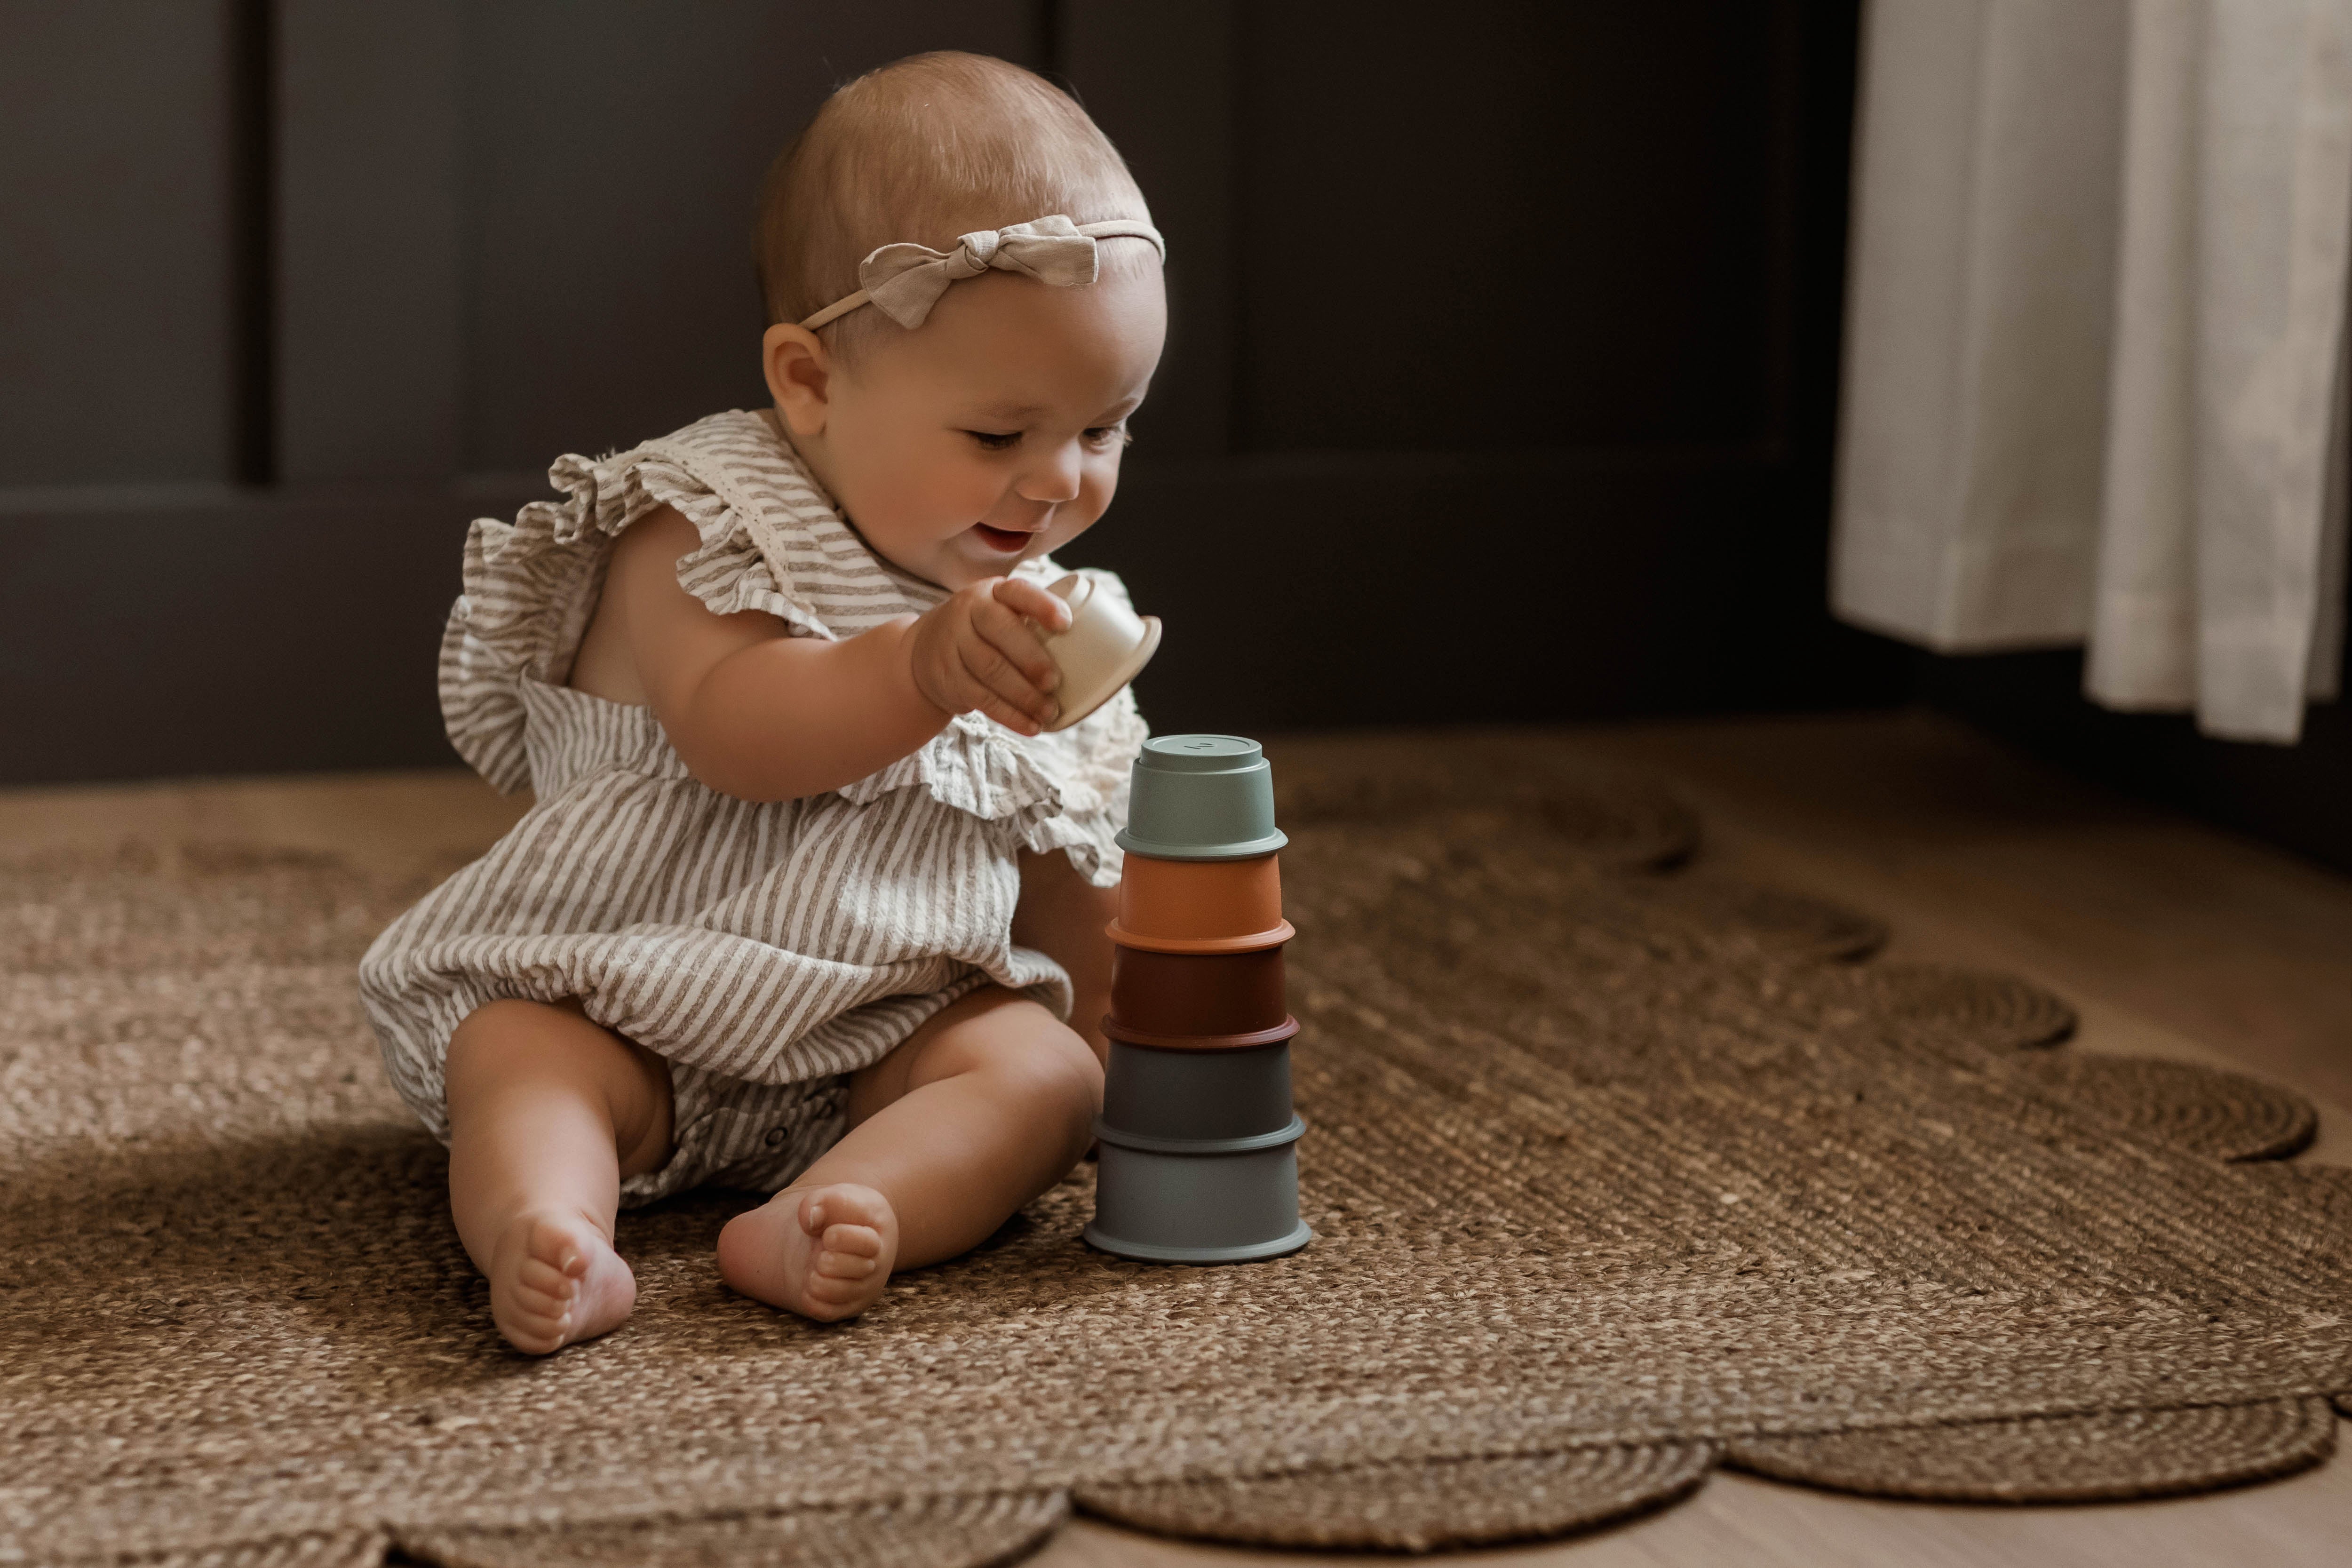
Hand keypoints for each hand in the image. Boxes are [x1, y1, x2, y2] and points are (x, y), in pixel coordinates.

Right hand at [905, 576, 1072, 734]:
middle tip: (1055, 682)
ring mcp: (953, 643)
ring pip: (990, 669)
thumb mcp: (1002, 614)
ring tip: (1048, 710)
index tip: (1066, 624)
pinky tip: (1030, 726)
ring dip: (1023, 694)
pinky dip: (1008, 715)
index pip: (1018, 592)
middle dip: (1031, 658)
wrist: (924, 650)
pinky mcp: (947, 676)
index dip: (1042, 606)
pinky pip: (980, 698)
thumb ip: (1034, 624)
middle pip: (1000, 631)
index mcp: (992, 592)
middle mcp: (969, 611)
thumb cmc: (985, 632)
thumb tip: (1100, 654)